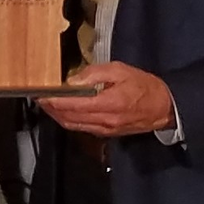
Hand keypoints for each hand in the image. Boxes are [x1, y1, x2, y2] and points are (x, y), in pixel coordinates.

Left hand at [38, 62, 174, 137]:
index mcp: (109, 103)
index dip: (54, 101)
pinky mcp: (107, 133)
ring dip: (57, 116)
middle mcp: (105, 121)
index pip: (73, 105)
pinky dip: (69, 121)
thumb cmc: (144, 85)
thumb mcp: (120, 70)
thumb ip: (94, 74)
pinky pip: (82, 128)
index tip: (41, 94)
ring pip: (73, 126)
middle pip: (69, 118)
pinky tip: (63, 112)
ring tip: (47, 105)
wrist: (164, 107)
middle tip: (39, 98)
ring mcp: (105, 130)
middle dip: (51, 109)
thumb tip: (72, 81)